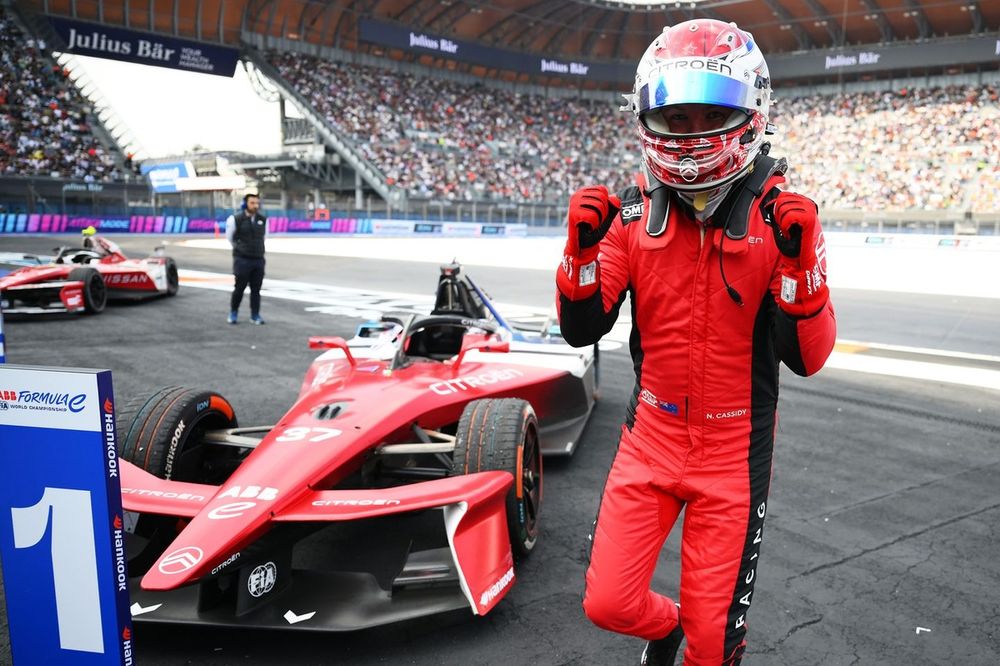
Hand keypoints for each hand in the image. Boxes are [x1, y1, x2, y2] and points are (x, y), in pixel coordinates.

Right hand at [558, 187, 619, 300]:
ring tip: (590, 224)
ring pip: (598, 206)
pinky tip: (587, 228)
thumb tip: (615, 198)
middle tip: (594, 221)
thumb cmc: (593, 229)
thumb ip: (612, 205)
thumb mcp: (606, 215)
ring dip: (598, 219)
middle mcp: (576, 195)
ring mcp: (573, 204)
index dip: (605, 204)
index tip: (597, 214)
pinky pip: (592, 216)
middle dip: (602, 212)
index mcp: (584, 192)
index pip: (602, 190)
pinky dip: (594, 224)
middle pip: (601, 198)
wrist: (582, 245)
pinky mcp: (572, 214)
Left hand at [766, 192, 828, 316]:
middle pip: (785, 198)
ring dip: (782, 219)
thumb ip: (781, 216)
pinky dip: (786, 223)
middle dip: (778, 212)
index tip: (778, 221)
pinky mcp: (811, 222)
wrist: (803, 268)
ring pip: (787, 205)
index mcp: (805, 208)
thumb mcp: (784, 229)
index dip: (777, 205)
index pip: (786, 195)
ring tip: (787, 231)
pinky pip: (792, 214)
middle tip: (783, 228)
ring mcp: (812, 214)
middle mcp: (810, 208)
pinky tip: (788, 232)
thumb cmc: (793, 251)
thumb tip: (771, 205)